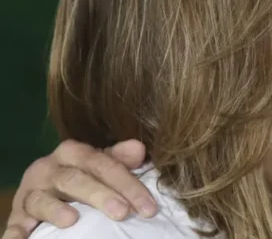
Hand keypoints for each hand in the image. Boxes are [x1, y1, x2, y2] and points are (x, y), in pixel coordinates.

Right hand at [2, 139, 153, 238]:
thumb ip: (118, 159)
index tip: (148, 207)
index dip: (128, 184)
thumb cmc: (80, 176)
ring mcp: (30, 192)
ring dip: (56, 210)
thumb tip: (139, 148)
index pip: (103, 164)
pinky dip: (18, 232)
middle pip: (75, 179)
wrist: (43, 187)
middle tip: (123, 212)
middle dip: (101, 195)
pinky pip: (16, 223)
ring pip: (42, 199)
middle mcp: (49, 168)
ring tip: (72, 220)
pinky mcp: (18, 215)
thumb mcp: (99, 165)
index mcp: (73, 153)